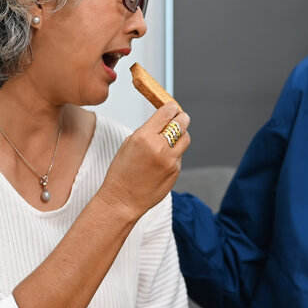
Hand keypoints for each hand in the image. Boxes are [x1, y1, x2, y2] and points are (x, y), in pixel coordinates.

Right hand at [97, 103, 189, 218]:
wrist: (123, 200)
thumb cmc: (121, 173)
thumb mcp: (129, 144)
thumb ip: (147, 131)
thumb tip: (163, 121)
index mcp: (144, 137)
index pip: (166, 113)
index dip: (171, 108)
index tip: (172, 107)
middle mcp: (160, 148)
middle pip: (182, 123)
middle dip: (181, 118)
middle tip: (179, 117)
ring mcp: (171, 161)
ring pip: (185, 138)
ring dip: (181, 135)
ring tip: (171, 138)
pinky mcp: (176, 171)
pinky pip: (180, 155)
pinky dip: (175, 153)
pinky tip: (163, 159)